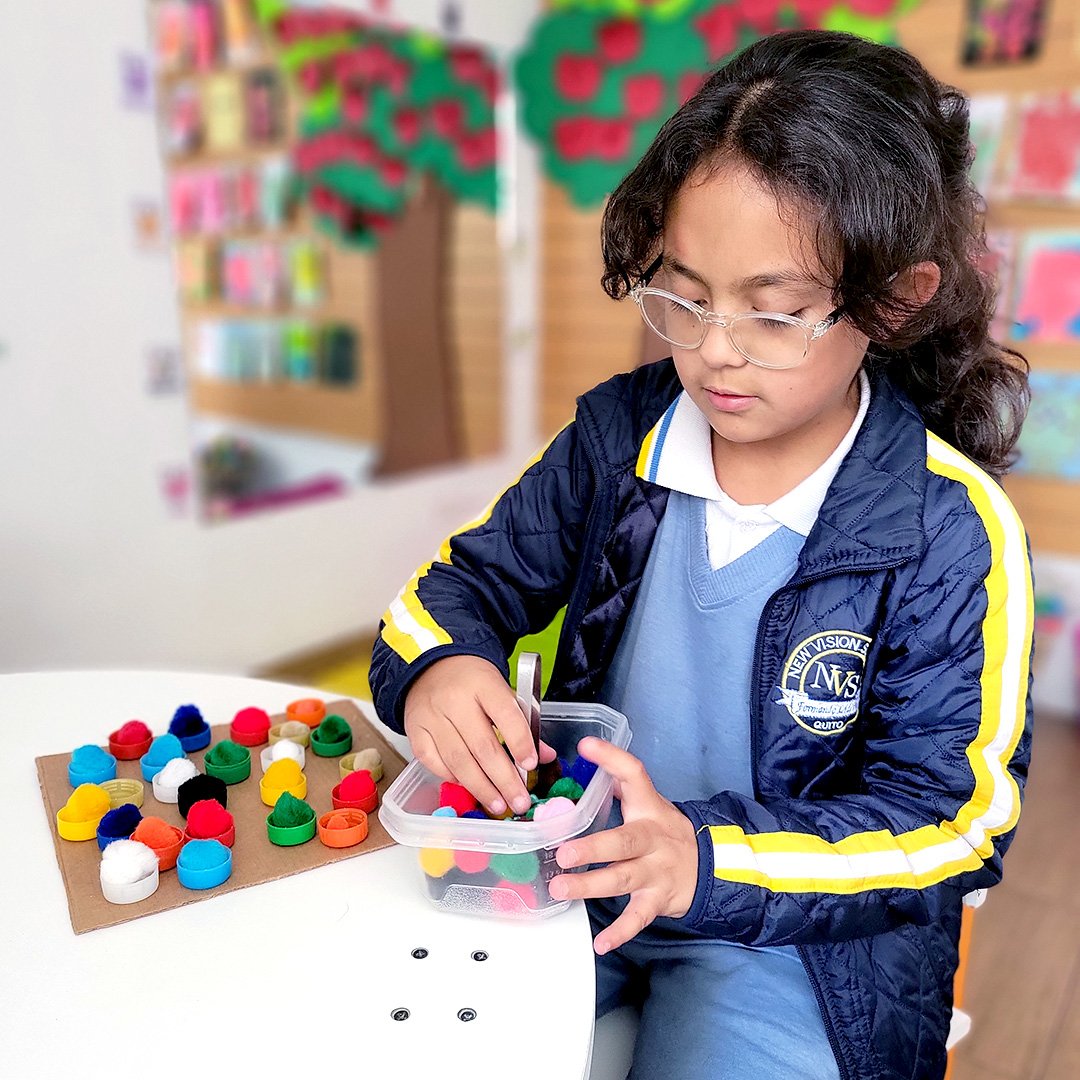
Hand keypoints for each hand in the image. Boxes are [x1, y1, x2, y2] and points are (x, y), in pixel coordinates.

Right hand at [404, 655, 555, 816]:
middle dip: (504, 779)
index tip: (531, 765)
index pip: (505, 714)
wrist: (431, 665)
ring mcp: (431, 716)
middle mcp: (455, 700)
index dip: (519, 741)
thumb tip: (544, 756)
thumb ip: (523, 722)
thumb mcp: (502, 691)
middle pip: (482, 746)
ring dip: (481, 788)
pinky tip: (469, 788)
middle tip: (520, 801)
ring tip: (499, 805)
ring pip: (458, 760)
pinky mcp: (415, 731)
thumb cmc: (473, 682)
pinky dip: (453, 779)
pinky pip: (433, 763)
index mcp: (483, 684)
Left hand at [548, 737, 698, 954]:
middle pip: (624, 841)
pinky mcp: (659, 899)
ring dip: (591, 886)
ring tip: (561, 889)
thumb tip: (586, 749)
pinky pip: (639, 917)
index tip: (587, 746)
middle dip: (593, 848)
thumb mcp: (649, 802)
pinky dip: (621, 931)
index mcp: (648, 808)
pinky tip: (600, 942)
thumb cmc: (666, 832)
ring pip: (624, 879)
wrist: (712, 866)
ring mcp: (657, 871)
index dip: (611, 758)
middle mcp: (653, 838)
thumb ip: (619, 780)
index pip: (634, 775)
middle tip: (563, 853)